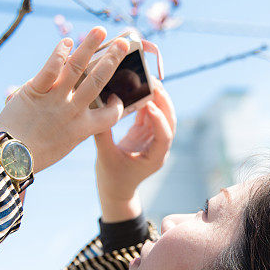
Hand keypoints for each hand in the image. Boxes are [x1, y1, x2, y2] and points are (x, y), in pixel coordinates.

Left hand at [0, 27, 127, 173]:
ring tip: (100, 31)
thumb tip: (68, 106)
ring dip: (90, 46)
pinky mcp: (34, 92)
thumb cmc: (32, 156)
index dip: (117, 105)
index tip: (115, 98)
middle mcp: (73, 111)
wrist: (8, 158)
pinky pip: (50, 69)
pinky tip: (67, 42)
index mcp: (83, 128)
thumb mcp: (61, 145)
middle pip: (99, 80)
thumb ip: (69, 125)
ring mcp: (55, 100)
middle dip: (113, 59)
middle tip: (124, 43)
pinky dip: (59, 53)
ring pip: (77, 68)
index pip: (111, 115)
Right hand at [94, 79, 175, 215]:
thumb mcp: (105, 157)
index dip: (159, 120)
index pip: (164, 137)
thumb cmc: (112, 178)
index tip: (150, 105)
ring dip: (158, 99)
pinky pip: (149, 116)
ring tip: (149, 81)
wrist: (115, 189)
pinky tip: (139, 88)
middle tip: (155, 83)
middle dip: (164, 102)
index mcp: (155, 158)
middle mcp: (159, 148)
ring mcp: (153, 140)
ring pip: (162, 116)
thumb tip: (99, 111)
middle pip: (169, 122)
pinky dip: (146, 102)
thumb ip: (103, 136)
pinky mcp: (145, 134)